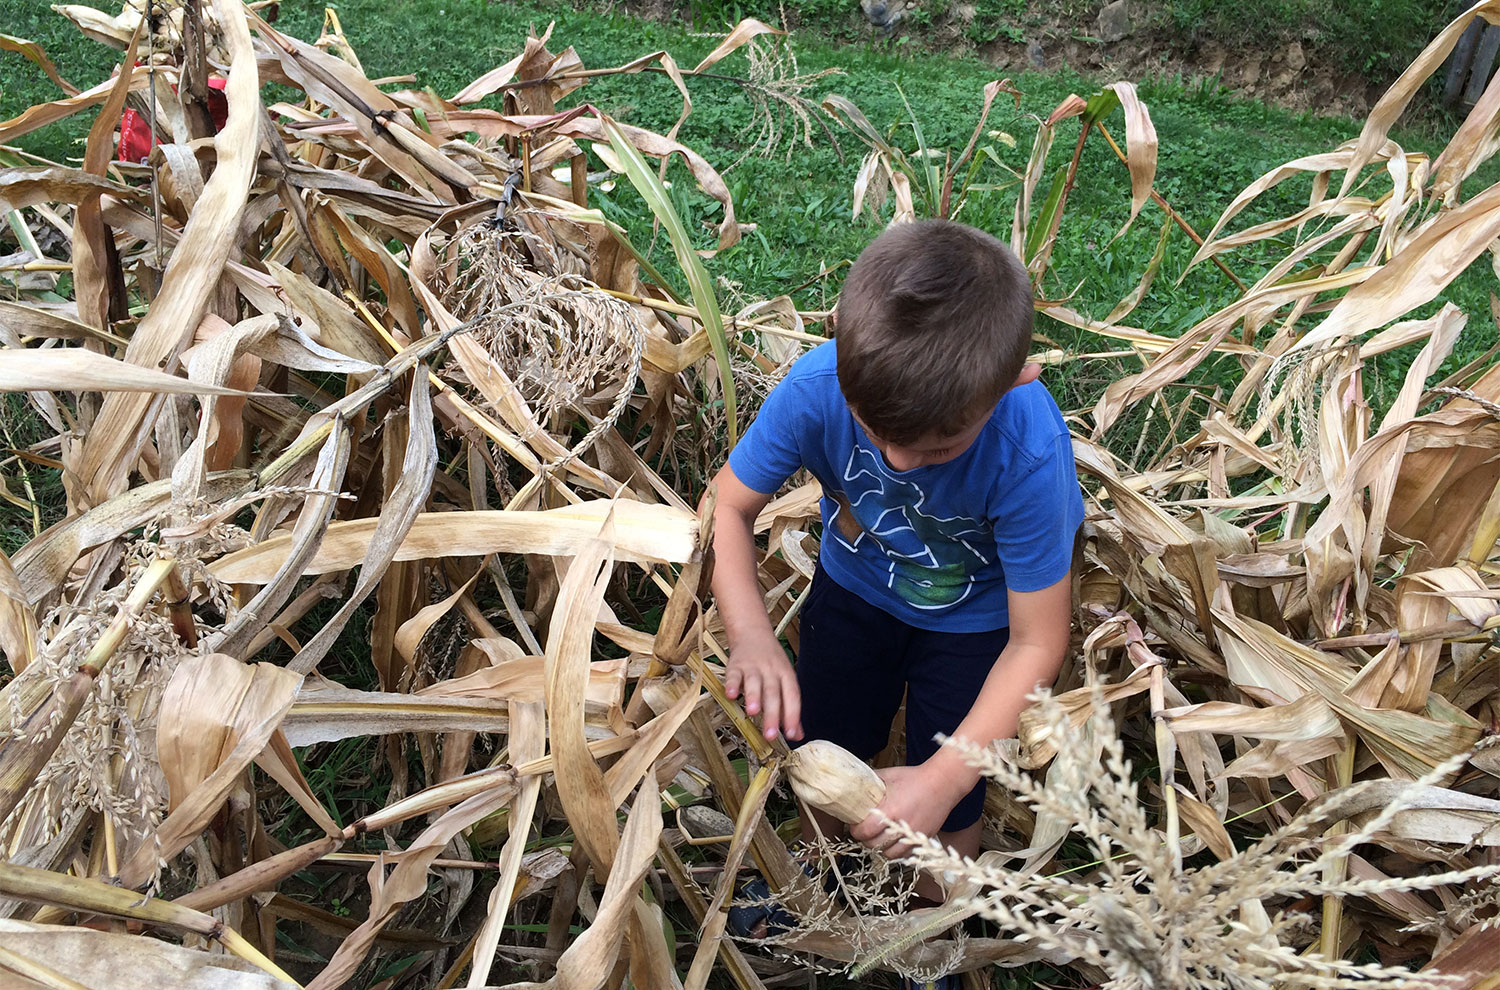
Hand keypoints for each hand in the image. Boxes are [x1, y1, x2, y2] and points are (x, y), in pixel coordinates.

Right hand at [723, 636, 802, 741]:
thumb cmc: (771, 662)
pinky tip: (731, 695)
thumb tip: (796, 735)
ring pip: (754, 683)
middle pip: (773, 693)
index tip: (791, 734)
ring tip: (753, 712)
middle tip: (770, 734)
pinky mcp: (735, 665)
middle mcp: (771, 670)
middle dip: (771, 715)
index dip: (792, 716)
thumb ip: (790, 709)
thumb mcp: (785, 680)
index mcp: (786, 675)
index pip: (792, 696)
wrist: (752, 632)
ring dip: (754, 697)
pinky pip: (734, 675)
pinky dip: (732, 684)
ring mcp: (753, 667)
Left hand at [850, 763, 964, 858]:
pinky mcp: (923, 840)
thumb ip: (870, 782)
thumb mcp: (888, 776)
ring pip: (889, 854)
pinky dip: (897, 851)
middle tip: (865, 831)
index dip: (856, 830)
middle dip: (866, 839)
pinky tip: (894, 842)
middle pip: (874, 846)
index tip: (855, 825)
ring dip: (881, 848)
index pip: (865, 832)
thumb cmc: (914, 778)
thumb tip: (853, 785)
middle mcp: (901, 827)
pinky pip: (905, 855)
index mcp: (889, 811)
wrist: (942, 783)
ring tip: (879, 837)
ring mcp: (913, 836)